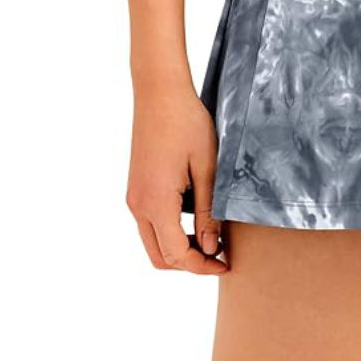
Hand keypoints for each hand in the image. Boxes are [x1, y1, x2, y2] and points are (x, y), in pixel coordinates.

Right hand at [126, 81, 227, 273]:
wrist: (160, 94)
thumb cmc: (187, 124)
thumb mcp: (208, 168)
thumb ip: (208, 211)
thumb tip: (211, 247)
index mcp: (156, 203)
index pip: (176, 255)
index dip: (202, 266)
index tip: (226, 263)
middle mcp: (138, 205)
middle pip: (160, 257)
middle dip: (190, 263)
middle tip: (220, 254)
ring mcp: (134, 197)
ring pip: (153, 242)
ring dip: (180, 247)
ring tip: (212, 236)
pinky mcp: (136, 188)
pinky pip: (150, 223)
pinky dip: (171, 231)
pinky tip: (196, 216)